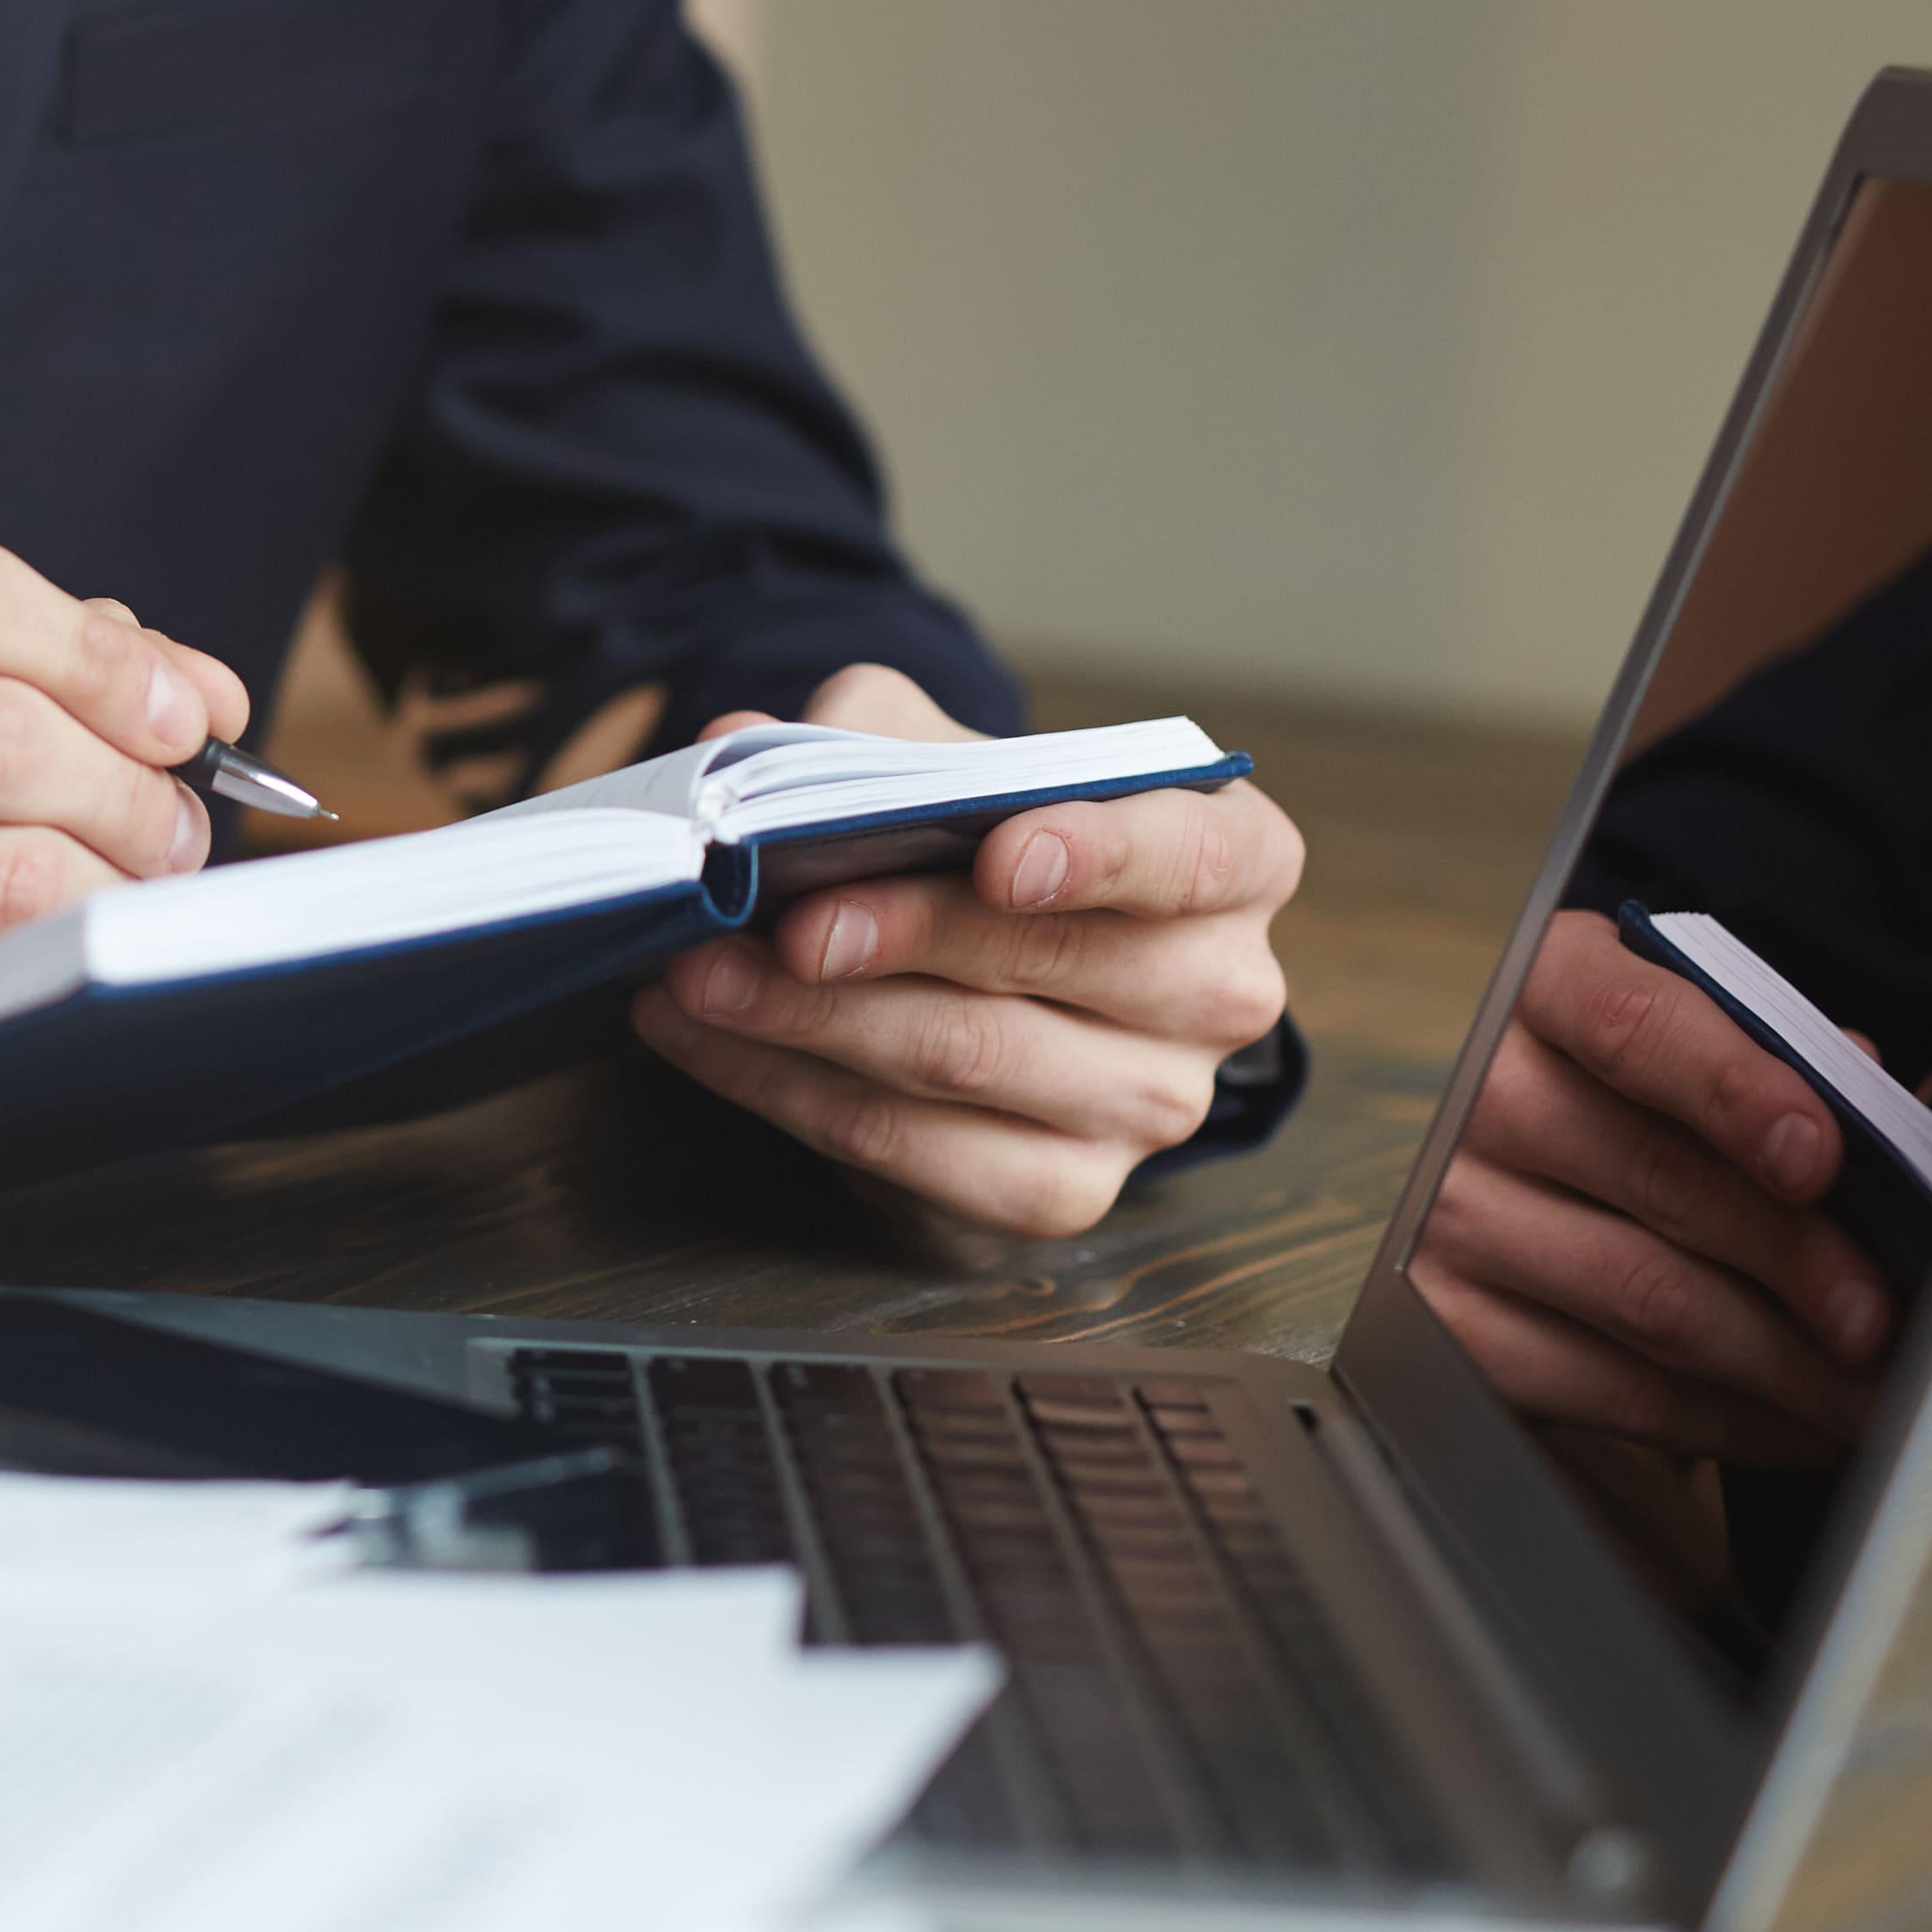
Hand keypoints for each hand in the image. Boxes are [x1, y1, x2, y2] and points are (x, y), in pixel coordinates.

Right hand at [0, 517, 251, 1145]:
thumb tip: (184, 685)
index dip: (105, 652)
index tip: (183, 706)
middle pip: (0, 731)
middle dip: (136, 784)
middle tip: (175, 819)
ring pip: (9, 869)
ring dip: (113, 884)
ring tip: (126, 883)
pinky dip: (36, 968)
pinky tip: (34, 957)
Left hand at [625, 665, 1303, 1238]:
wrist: (974, 978)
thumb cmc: (975, 845)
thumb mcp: (941, 761)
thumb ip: (863, 738)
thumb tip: (738, 737)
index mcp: (1234, 862)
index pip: (1197, 856)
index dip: (1101, 855)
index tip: (998, 854)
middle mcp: (1218, 993)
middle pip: (1051, 960)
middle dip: (898, 934)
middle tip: (775, 919)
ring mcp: (1150, 1109)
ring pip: (965, 1058)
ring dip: (808, 1018)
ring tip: (697, 972)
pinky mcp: (1058, 1194)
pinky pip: (906, 1148)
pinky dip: (783, 1087)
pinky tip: (699, 1038)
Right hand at [1408, 911, 1888, 1466]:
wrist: (1535, 1177)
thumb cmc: (1652, 1103)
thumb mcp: (1712, 1043)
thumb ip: (1800, 1062)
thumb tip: (1896, 1113)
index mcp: (1552, 989)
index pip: (1633, 1023)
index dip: (1730, 1087)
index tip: (1817, 1153)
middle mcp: (1485, 1095)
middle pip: (1659, 1178)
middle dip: (1796, 1257)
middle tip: (1883, 1316)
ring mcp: (1456, 1214)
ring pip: (1648, 1297)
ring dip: (1783, 1360)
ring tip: (1867, 1389)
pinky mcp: (1458, 1326)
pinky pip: (1616, 1389)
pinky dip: (1729, 1419)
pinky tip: (1797, 1421)